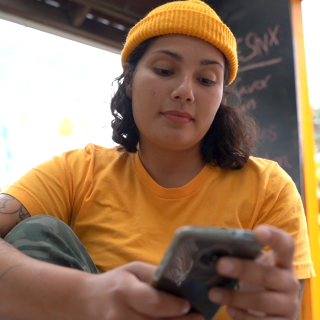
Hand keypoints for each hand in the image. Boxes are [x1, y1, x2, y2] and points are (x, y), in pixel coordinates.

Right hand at [80, 261, 203, 319]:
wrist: (87, 301)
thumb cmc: (116, 281)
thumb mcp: (133, 269)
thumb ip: (155, 274)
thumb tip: (181, 282)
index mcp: (124, 290)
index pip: (151, 302)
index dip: (172, 306)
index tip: (188, 304)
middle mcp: (119, 315)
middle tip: (200, 318)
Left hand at [208, 225, 300, 319]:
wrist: (273, 310)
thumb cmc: (256, 278)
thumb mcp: (253, 264)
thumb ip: (240, 254)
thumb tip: (210, 246)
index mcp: (283, 261)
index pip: (285, 245)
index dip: (274, 237)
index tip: (258, 231)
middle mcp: (289, 282)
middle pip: (268, 275)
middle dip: (242, 269)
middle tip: (220, 265)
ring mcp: (288, 305)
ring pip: (262, 301)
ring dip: (235, 297)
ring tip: (213, 293)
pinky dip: (243, 317)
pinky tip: (229, 311)